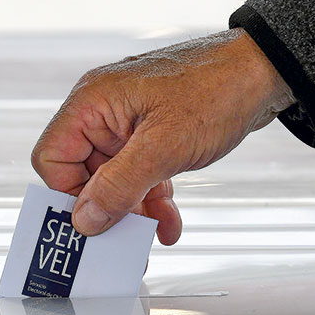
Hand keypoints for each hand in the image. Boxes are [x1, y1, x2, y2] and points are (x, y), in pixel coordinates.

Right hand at [31, 28, 293, 244]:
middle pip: (84, 174)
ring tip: (156, 231)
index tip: (93, 226)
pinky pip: (141, 175)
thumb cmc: (216, 90)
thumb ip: (119, 185)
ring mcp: (129, 125)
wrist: (261, 73)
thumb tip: (85, 220)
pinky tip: (169, 220)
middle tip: (125, 242)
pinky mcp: (152, 135)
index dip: (69, 196)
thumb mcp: (165, 146)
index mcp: (94, 103)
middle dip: (109, 210)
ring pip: (115, 180)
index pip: (53, 158)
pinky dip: (153, 199)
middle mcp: (105, 113)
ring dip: (135, 210)